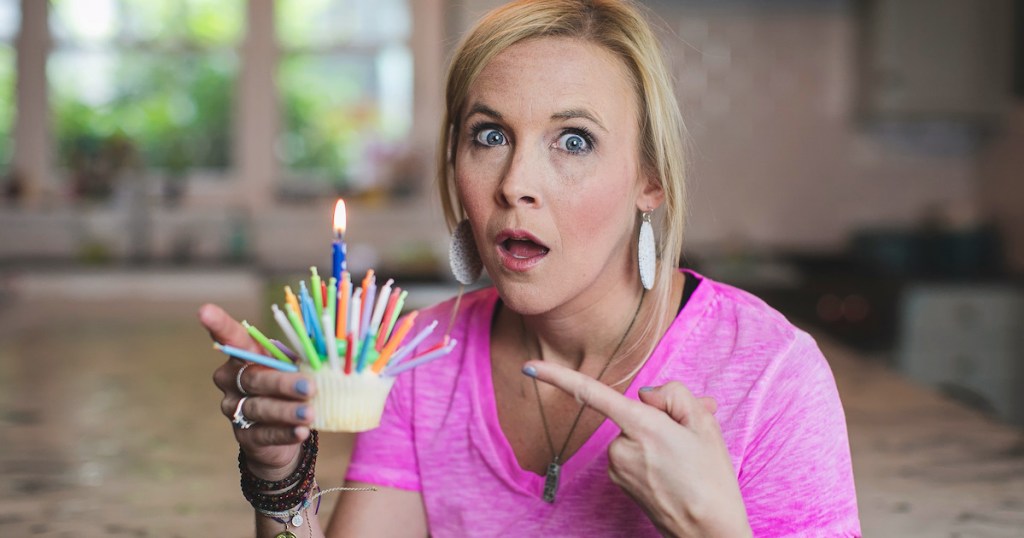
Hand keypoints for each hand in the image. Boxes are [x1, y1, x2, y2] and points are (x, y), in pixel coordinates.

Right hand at [201, 303, 315, 480]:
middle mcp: (231, 381)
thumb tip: (335, 345)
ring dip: (287, 410)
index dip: (218, 325)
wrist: (283, 433)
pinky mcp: (244, 436)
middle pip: (253, 379)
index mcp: (244, 356)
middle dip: (282, 383)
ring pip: (259, 408)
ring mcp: (234, 409)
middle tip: (309, 387)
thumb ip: (305, 356)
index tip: (205, 311)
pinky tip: (301, 431)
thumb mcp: (296, 368)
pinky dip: (285, 432)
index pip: (230, 338)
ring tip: (310, 412)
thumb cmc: (289, 388)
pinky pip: (264, 433)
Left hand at [525, 361, 750, 537]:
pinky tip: (675, 472)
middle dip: (660, 417)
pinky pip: (633, 455)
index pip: (591, 394)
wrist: (710, 534)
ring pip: (633, 435)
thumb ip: (673, 394)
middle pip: (632, 413)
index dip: (557, 377)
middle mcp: (620, 447)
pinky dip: (652, 456)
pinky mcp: (619, 482)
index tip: (530, 367)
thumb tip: (645, 395)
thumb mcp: (704, 423)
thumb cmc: (711, 479)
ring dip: (658, 438)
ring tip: (687, 460)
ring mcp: (617, 468)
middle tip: (692, 437)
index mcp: (641, 426)